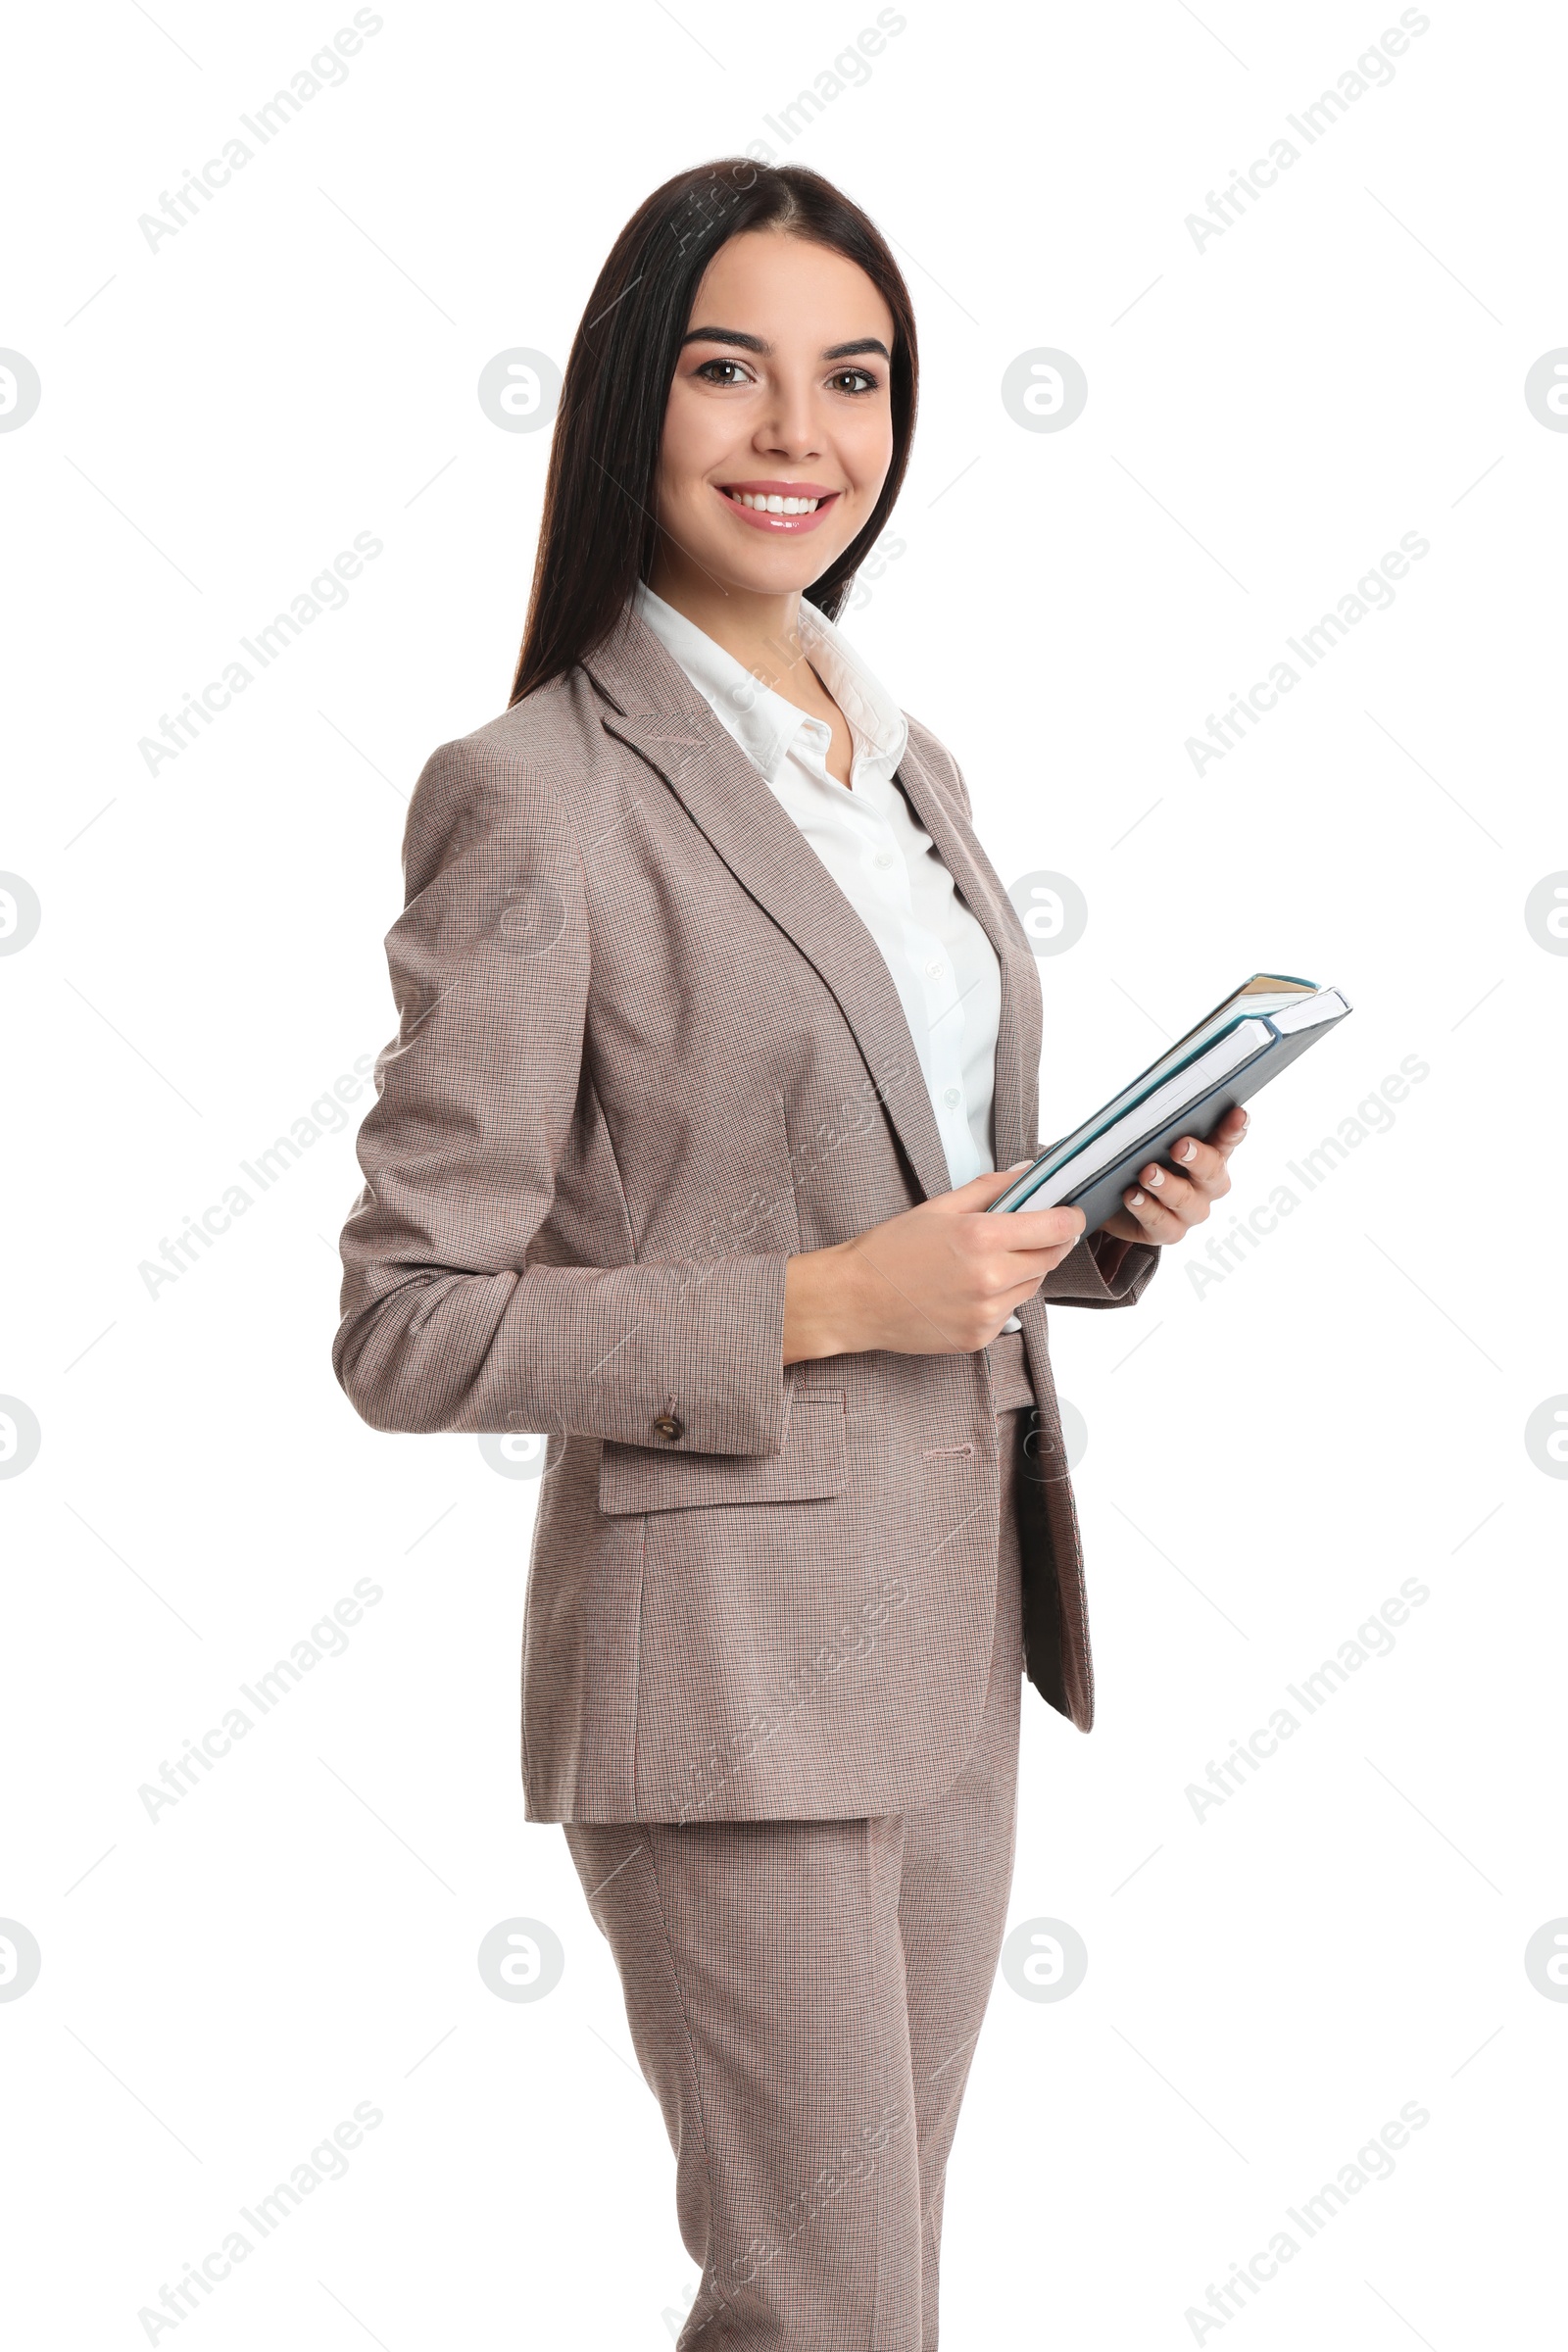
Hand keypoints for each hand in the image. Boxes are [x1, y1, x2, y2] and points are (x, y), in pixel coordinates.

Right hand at [783, 1164, 1085, 1362]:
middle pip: (1051, 1258)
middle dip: (1048, 1243)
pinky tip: (970, 1288)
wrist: (854, 1300)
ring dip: (1024, 1271)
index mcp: (981, 1237)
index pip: (1054, 1228)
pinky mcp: (980, 1337)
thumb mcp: (938, 1207)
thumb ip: (990, 1188)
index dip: (1070, 1218)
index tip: (1072, 1214)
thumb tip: (1027, 1174)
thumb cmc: (889, 1251)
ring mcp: (987, 1312)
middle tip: (1032, 1232)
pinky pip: (1010, 1312)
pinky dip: (1001, 1298)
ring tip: (987, 1261)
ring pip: (1032, 1286)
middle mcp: (990, 1278)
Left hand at [1098, 1103, 1249, 1245]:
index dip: (1235, 1128)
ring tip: (1147, 1173)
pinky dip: (1146, 1208)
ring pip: (1186, 1200)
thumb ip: (1160, 1128)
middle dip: (1198, 1158)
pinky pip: (1162, 1223)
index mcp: (1211, 1154)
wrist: (1113, 1200)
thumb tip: (1153, 1110)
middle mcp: (1207, 1185)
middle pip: (1213, 1172)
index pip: (1228, 1139)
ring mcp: (1191, 1211)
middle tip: (1180, 1146)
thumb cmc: (1139, 1160)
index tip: (1238, 1114)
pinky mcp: (1169, 1232)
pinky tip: (1132, 1195)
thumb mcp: (1149, 1141)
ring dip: (1166, 1185)